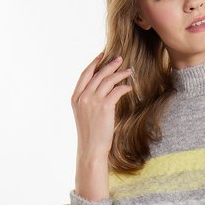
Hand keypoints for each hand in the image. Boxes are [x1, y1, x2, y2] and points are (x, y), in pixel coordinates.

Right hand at [71, 51, 132, 175]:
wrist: (91, 149)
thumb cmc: (90, 135)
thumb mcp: (83, 115)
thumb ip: (87, 101)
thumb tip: (100, 91)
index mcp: (75, 98)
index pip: (85, 74)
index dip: (94, 63)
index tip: (101, 56)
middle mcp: (83, 97)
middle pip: (98, 74)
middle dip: (110, 64)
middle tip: (120, 59)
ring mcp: (93, 101)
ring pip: (108, 80)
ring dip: (120, 74)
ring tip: (129, 71)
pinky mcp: (105, 106)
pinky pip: (116, 90)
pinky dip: (124, 87)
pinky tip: (129, 88)